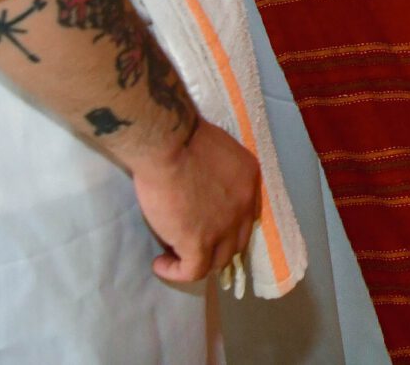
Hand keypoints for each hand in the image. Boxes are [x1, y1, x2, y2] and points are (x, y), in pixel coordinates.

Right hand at [132, 120, 259, 284]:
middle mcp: (244, 205)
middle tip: (191, 242)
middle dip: (217, 246)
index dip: (228, 224)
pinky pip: (194, 271)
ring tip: (173, 256)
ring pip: (219, 260)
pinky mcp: (199, 242)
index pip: (247, 213)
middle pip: (237, 240)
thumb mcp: (216, 149)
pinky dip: (176, 272)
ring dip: (198, 262)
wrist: (168, 143)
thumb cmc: (183, 137)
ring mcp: (224, 226)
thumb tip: (202, 181)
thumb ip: (217, 170)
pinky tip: (160, 264)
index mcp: (249, 179)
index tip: (207, 224)